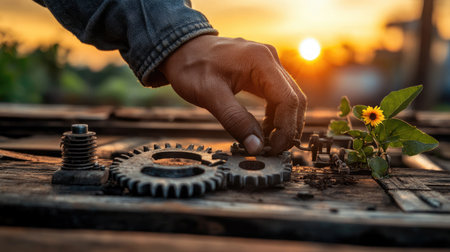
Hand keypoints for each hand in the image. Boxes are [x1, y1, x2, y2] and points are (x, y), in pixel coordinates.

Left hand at [158, 35, 306, 154]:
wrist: (181, 49)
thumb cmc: (191, 66)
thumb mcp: (209, 95)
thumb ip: (235, 120)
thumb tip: (256, 147)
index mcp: (260, 60)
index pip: (288, 99)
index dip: (286, 128)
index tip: (273, 149)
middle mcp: (270, 58)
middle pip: (295, 98)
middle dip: (288, 128)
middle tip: (273, 150)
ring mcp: (268, 63)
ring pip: (289, 97)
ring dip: (284, 122)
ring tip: (267, 142)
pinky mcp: (263, 70)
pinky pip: (278, 94)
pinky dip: (275, 114)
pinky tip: (263, 128)